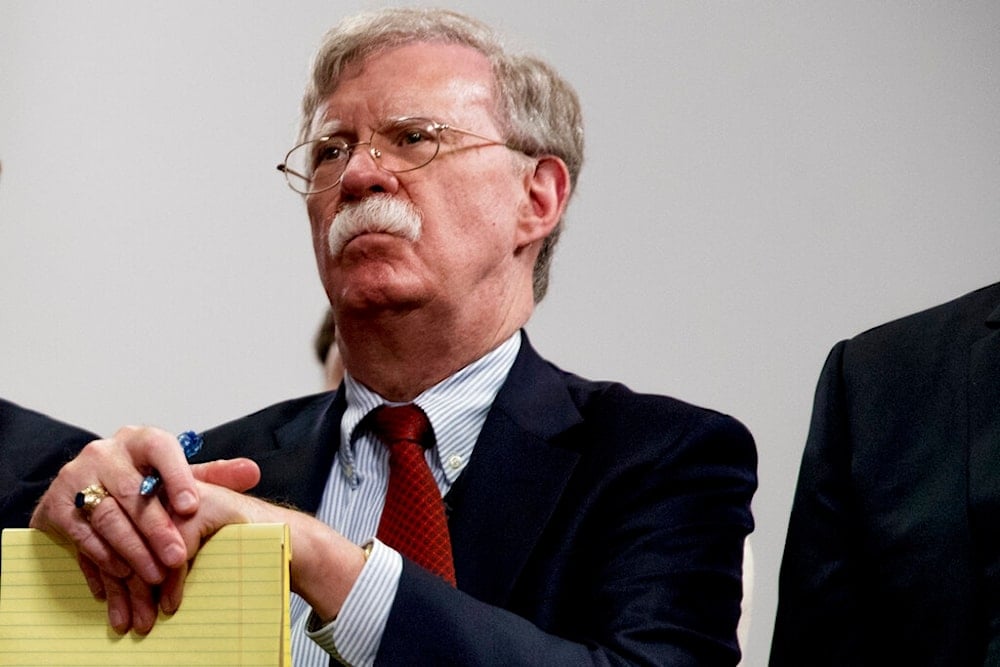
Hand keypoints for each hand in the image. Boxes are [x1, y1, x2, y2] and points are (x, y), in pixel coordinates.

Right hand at [29, 425, 259, 632]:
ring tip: (154, 576)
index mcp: (140, 439)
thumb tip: (252, 472)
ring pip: (107, 517)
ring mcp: (76, 477)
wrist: (87, 486)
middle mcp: (105, 453)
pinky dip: (103, 558)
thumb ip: (213, 475)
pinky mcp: (54, 505)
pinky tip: (123, 575)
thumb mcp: (177, 474)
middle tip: (178, 558)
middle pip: (133, 492)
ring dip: (132, 550)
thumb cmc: (143, 479)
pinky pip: (81, 535)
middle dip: (156, 529)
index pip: (161, 449)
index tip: (192, 507)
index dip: (176, 476)